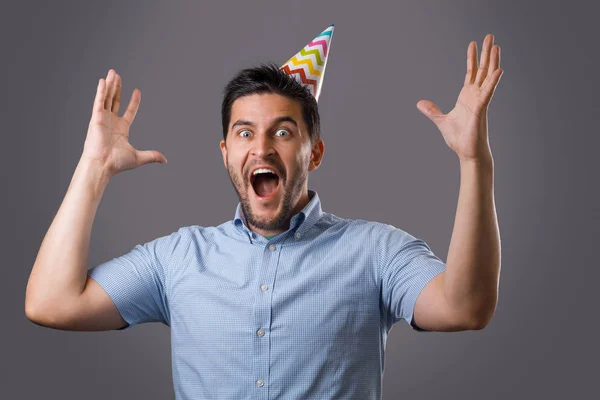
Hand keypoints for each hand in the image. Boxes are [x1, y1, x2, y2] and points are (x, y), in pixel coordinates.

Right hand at [81, 69, 166, 177]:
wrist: (103, 165)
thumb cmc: (117, 163)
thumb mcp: (138, 157)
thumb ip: (151, 156)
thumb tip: (165, 160)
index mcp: (121, 129)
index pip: (129, 111)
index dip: (133, 101)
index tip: (137, 91)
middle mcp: (111, 122)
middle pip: (114, 100)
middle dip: (116, 88)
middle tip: (117, 75)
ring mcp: (103, 119)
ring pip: (107, 98)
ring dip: (110, 85)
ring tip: (113, 73)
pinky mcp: (96, 117)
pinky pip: (99, 101)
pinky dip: (101, 91)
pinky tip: (103, 80)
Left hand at [416, 34, 502, 162]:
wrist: (467, 153)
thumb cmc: (459, 139)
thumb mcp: (441, 121)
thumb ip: (432, 111)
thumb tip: (420, 103)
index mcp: (467, 97)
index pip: (471, 73)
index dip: (472, 58)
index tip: (473, 43)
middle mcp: (476, 96)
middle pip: (482, 70)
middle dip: (485, 53)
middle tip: (490, 36)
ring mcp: (480, 101)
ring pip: (488, 77)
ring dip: (493, 61)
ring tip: (496, 45)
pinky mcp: (482, 110)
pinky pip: (489, 92)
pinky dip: (493, 81)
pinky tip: (499, 69)